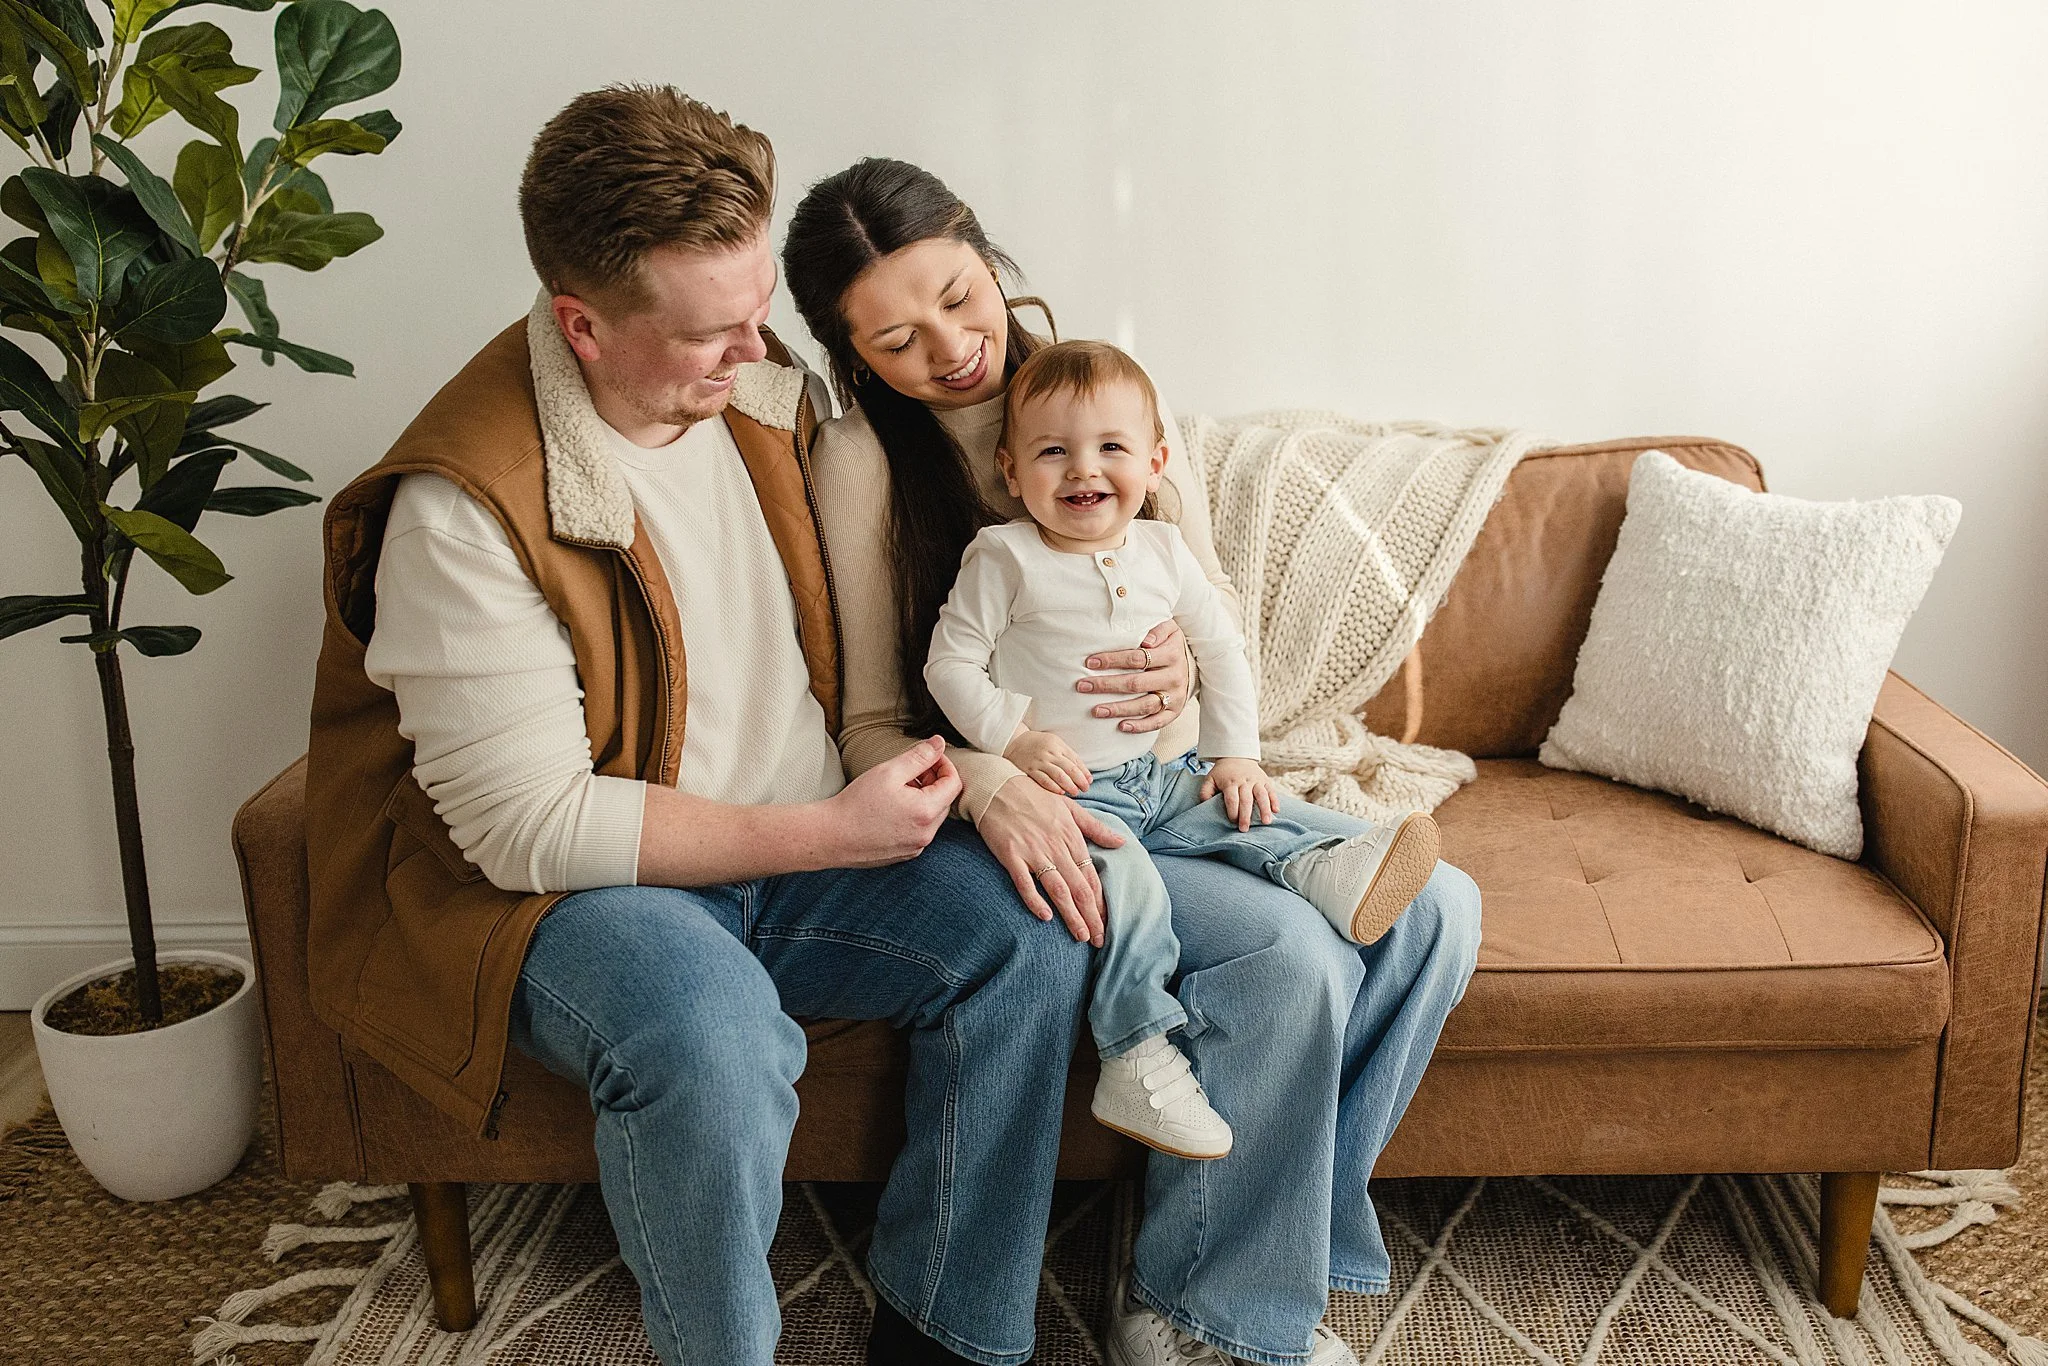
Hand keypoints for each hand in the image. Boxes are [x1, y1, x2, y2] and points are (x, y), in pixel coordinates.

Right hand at [822, 738, 961, 867]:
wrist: (832, 836)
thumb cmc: (857, 803)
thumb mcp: (889, 771)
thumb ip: (919, 756)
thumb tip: (939, 744)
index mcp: (927, 812)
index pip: (954, 783)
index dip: (945, 765)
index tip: (929, 757)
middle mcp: (926, 834)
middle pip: (944, 800)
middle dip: (933, 781)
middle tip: (909, 771)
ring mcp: (916, 847)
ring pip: (932, 816)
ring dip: (923, 798)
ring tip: (897, 789)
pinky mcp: (905, 854)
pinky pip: (919, 830)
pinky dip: (913, 815)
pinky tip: (891, 808)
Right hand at [976, 775, 1126, 945]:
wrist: (998, 786)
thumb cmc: (1034, 797)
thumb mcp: (1070, 809)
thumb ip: (1095, 828)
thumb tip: (1121, 842)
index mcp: (1071, 837)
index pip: (1091, 876)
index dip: (1100, 901)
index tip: (1108, 922)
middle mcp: (1055, 846)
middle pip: (1078, 887)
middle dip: (1091, 916)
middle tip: (1098, 939)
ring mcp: (1033, 851)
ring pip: (1057, 888)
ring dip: (1071, 914)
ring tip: (1080, 935)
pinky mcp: (1011, 855)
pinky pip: (1025, 882)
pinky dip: (1035, 900)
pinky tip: (1045, 916)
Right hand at [1003, 728, 1092, 796]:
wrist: (1013, 741)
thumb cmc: (1038, 744)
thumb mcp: (1054, 743)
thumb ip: (1067, 754)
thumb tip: (1082, 771)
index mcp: (1057, 745)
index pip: (1075, 760)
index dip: (1084, 772)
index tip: (1089, 781)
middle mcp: (1049, 753)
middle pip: (1069, 769)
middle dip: (1079, 780)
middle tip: (1085, 789)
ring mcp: (1039, 762)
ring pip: (1058, 776)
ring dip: (1069, 785)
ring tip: (1075, 792)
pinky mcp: (1029, 770)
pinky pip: (1044, 780)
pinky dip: (1054, 787)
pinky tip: (1061, 792)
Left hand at [1077, 620, 1188, 734]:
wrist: (1194, 663)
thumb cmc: (1170, 645)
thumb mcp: (1169, 629)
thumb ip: (1157, 630)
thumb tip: (1145, 641)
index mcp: (1171, 655)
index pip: (1137, 658)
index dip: (1113, 660)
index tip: (1091, 662)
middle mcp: (1173, 677)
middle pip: (1136, 683)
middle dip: (1107, 685)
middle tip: (1083, 686)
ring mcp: (1174, 696)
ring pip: (1144, 705)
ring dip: (1118, 709)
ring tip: (1096, 710)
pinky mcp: (1174, 711)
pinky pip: (1157, 722)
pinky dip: (1140, 726)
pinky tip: (1121, 726)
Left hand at [1200, 757, 1277, 831]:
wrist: (1236, 755)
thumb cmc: (1222, 772)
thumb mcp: (1210, 779)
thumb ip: (1205, 792)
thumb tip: (1204, 805)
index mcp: (1230, 782)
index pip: (1232, 799)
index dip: (1232, 811)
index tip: (1233, 821)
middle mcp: (1244, 781)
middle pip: (1246, 799)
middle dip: (1246, 815)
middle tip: (1245, 829)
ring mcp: (1256, 780)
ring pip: (1262, 795)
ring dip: (1264, 809)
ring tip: (1266, 822)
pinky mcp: (1265, 780)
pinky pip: (1271, 790)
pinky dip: (1275, 800)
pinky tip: (1276, 811)